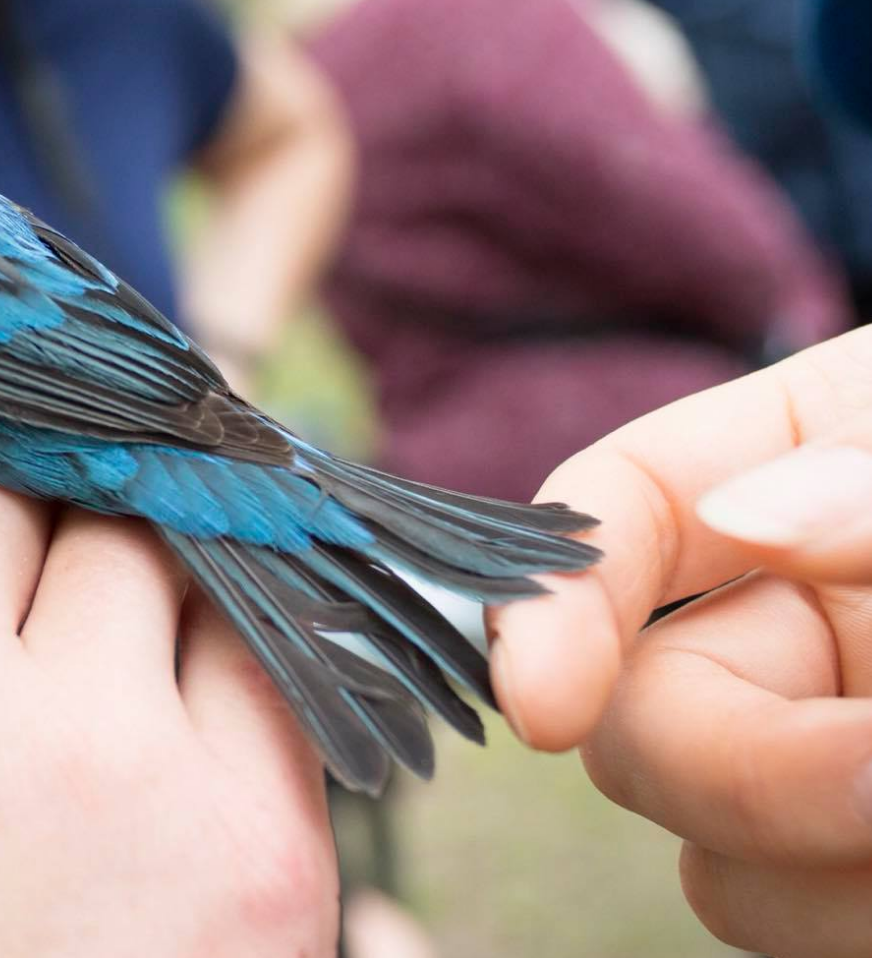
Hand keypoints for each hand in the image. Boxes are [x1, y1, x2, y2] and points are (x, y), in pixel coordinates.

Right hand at [488, 326, 871, 954]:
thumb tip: (749, 514)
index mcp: (813, 473)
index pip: (623, 506)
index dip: (556, 597)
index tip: (542, 702)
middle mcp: (797, 614)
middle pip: (636, 707)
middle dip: (742, 764)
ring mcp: (827, 749)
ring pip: (705, 839)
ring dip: (817, 853)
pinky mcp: (849, 862)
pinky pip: (779, 908)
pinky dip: (845, 909)